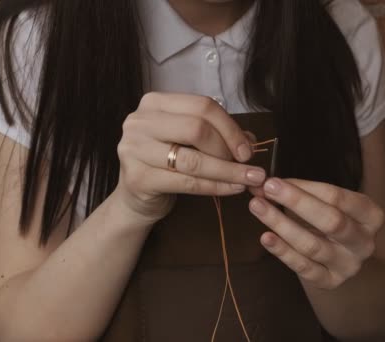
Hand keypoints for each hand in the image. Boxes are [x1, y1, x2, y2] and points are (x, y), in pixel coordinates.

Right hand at [115, 92, 265, 224]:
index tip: (248, 149)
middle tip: (246, 165)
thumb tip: (250, 142)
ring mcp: (135, 149)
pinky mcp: (138, 178)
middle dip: (227, 149)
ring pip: (193, 159)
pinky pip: (187, 182)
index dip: (230, 127)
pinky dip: (215, 187)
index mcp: (155, 103)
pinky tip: (231, 189)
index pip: (202, 106)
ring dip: (226, 171)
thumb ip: (217, 136)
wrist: (135, 198)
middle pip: (197, 128)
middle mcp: (140, 121)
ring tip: (248, 179)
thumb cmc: (164, 164)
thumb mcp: (189, 143)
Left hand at [248, 178, 384, 289]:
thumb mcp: (326, 202)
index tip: (274, 180)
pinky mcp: (331, 282)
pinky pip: (304, 268)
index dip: (304, 188)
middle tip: (267, 188)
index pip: (337, 197)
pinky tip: (265, 237)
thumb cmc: (331, 219)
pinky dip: (283, 252)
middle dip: (296, 202)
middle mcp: (365, 242)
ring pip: (312, 245)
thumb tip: (266, 184)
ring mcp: (349, 265)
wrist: (342, 255)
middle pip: (330, 221)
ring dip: (281, 224)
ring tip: (258, 207)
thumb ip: (302, 191)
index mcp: (371, 215)